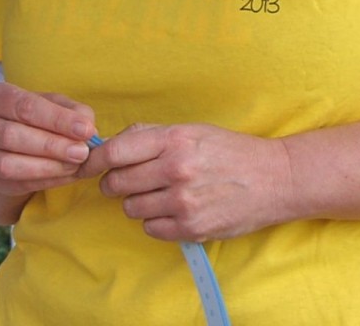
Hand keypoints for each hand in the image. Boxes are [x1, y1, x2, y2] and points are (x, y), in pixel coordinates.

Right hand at [0, 82, 98, 197]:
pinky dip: (45, 181)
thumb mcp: (50, 103)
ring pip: (9, 165)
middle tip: (82, 152)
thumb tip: (88, 128)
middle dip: (52, 146)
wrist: (1, 137)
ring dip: (47, 167)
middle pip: (13, 136)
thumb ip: (70, 111)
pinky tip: (67, 176)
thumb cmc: (32, 115)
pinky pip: (16, 184)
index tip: (86, 129)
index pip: (26, 107)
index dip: (58, 119)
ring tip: (75, 165)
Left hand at [94, 123, 293, 242]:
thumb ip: (152, 135)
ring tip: (160, 193)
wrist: (273, 178)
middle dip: (116, 182)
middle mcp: (176, 169)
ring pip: (131, 208)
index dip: (93, 160)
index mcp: (174, 139)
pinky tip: (174, 208)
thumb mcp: (192, 130)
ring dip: (138, 202)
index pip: (115, 151)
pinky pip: (151, 229)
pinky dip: (156, 221)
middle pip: (116, 183)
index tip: (86, 165)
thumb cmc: (230, 150)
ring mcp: (183, 202)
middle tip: (130, 180)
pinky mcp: (191, 228)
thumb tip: (113, 143)